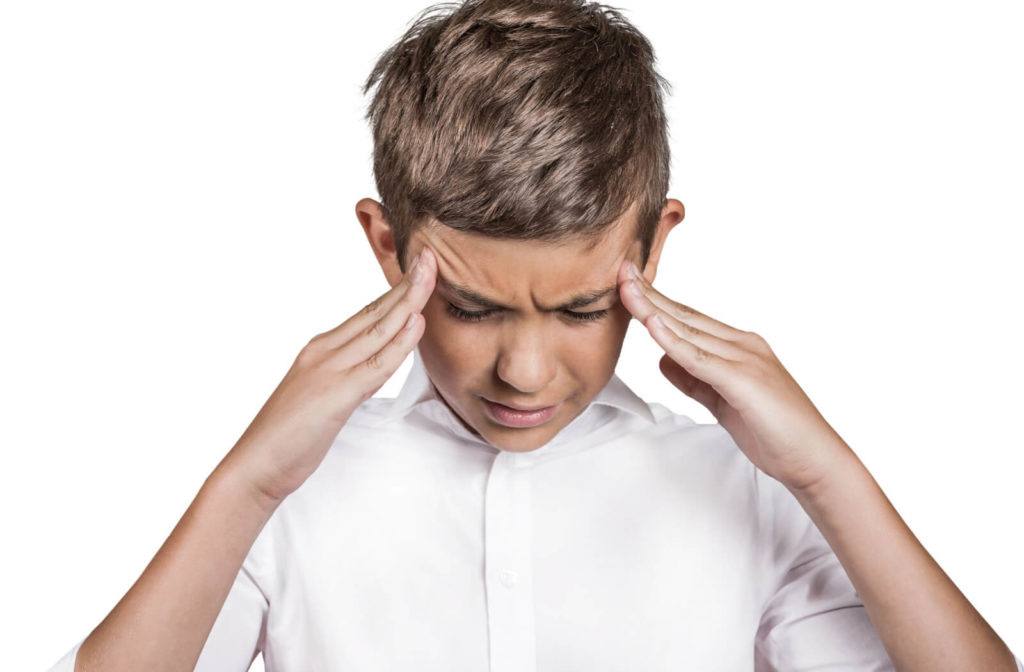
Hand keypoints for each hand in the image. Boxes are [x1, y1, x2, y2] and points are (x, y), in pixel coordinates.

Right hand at [221, 247, 437, 503]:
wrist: (255, 466)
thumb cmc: (289, 437)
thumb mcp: (328, 398)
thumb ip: (355, 377)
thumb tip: (380, 365)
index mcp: (321, 349)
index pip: (368, 312)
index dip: (397, 290)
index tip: (422, 269)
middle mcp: (324, 351)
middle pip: (375, 311)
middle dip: (408, 283)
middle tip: (433, 257)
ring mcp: (328, 370)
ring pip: (377, 330)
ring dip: (408, 301)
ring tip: (431, 275)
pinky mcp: (334, 395)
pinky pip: (375, 365)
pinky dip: (398, 343)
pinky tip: (416, 323)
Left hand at [617, 260, 851, 491]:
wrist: (813, 459)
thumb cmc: (774, 431)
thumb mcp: (722, 401)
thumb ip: (693, 380)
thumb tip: (662, 361)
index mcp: (739, 347)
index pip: (688, 319)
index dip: (656, 301)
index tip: (628, 284)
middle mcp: (743, 345)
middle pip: (685, 316)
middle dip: (650, 294)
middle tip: (621, 271)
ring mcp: (745, 360)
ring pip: (689, 331)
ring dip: (654, 309)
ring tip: (626, 289)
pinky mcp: (744, 381)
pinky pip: (700, 358)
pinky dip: (674, 341)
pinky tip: (652, 325)